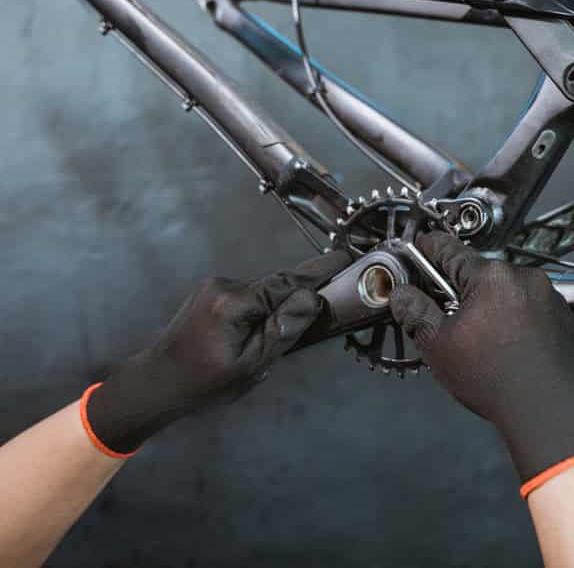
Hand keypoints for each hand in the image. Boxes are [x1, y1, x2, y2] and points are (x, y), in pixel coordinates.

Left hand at [85, 250, 351, 454]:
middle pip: (276, 286)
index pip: (286, 282)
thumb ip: (283, 330)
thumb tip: (311, 299)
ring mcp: (214, 286)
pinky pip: (249, 298)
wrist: (156, 383)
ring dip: (275, 310)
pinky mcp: (210, 292)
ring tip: (272, 341)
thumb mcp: (251, 365)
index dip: (319, 272)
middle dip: (296, 300)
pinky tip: (254, 336)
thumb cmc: (204, 383)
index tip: (347, 259)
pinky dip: (260, 311)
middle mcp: (223, 285)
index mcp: (233, 302)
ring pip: (262, 293)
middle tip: (318, 318)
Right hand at [390, 233, 573, 485]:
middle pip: (483, 276)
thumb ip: (417, 313)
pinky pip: (535, 311)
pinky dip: (522, 321)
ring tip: (486, 341)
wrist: (545, 410)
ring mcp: (552, 297)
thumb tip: (402, 294)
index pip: (451, 251)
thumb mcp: (439, 346)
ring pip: (510, 293)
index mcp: (491, 276)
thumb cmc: (488, 377)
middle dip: (465, 291)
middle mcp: (526, 277)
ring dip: (495, 306)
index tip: (422, 246)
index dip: (431, 249)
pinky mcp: (567, 318)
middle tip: (451, 319)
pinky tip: (513, 348)